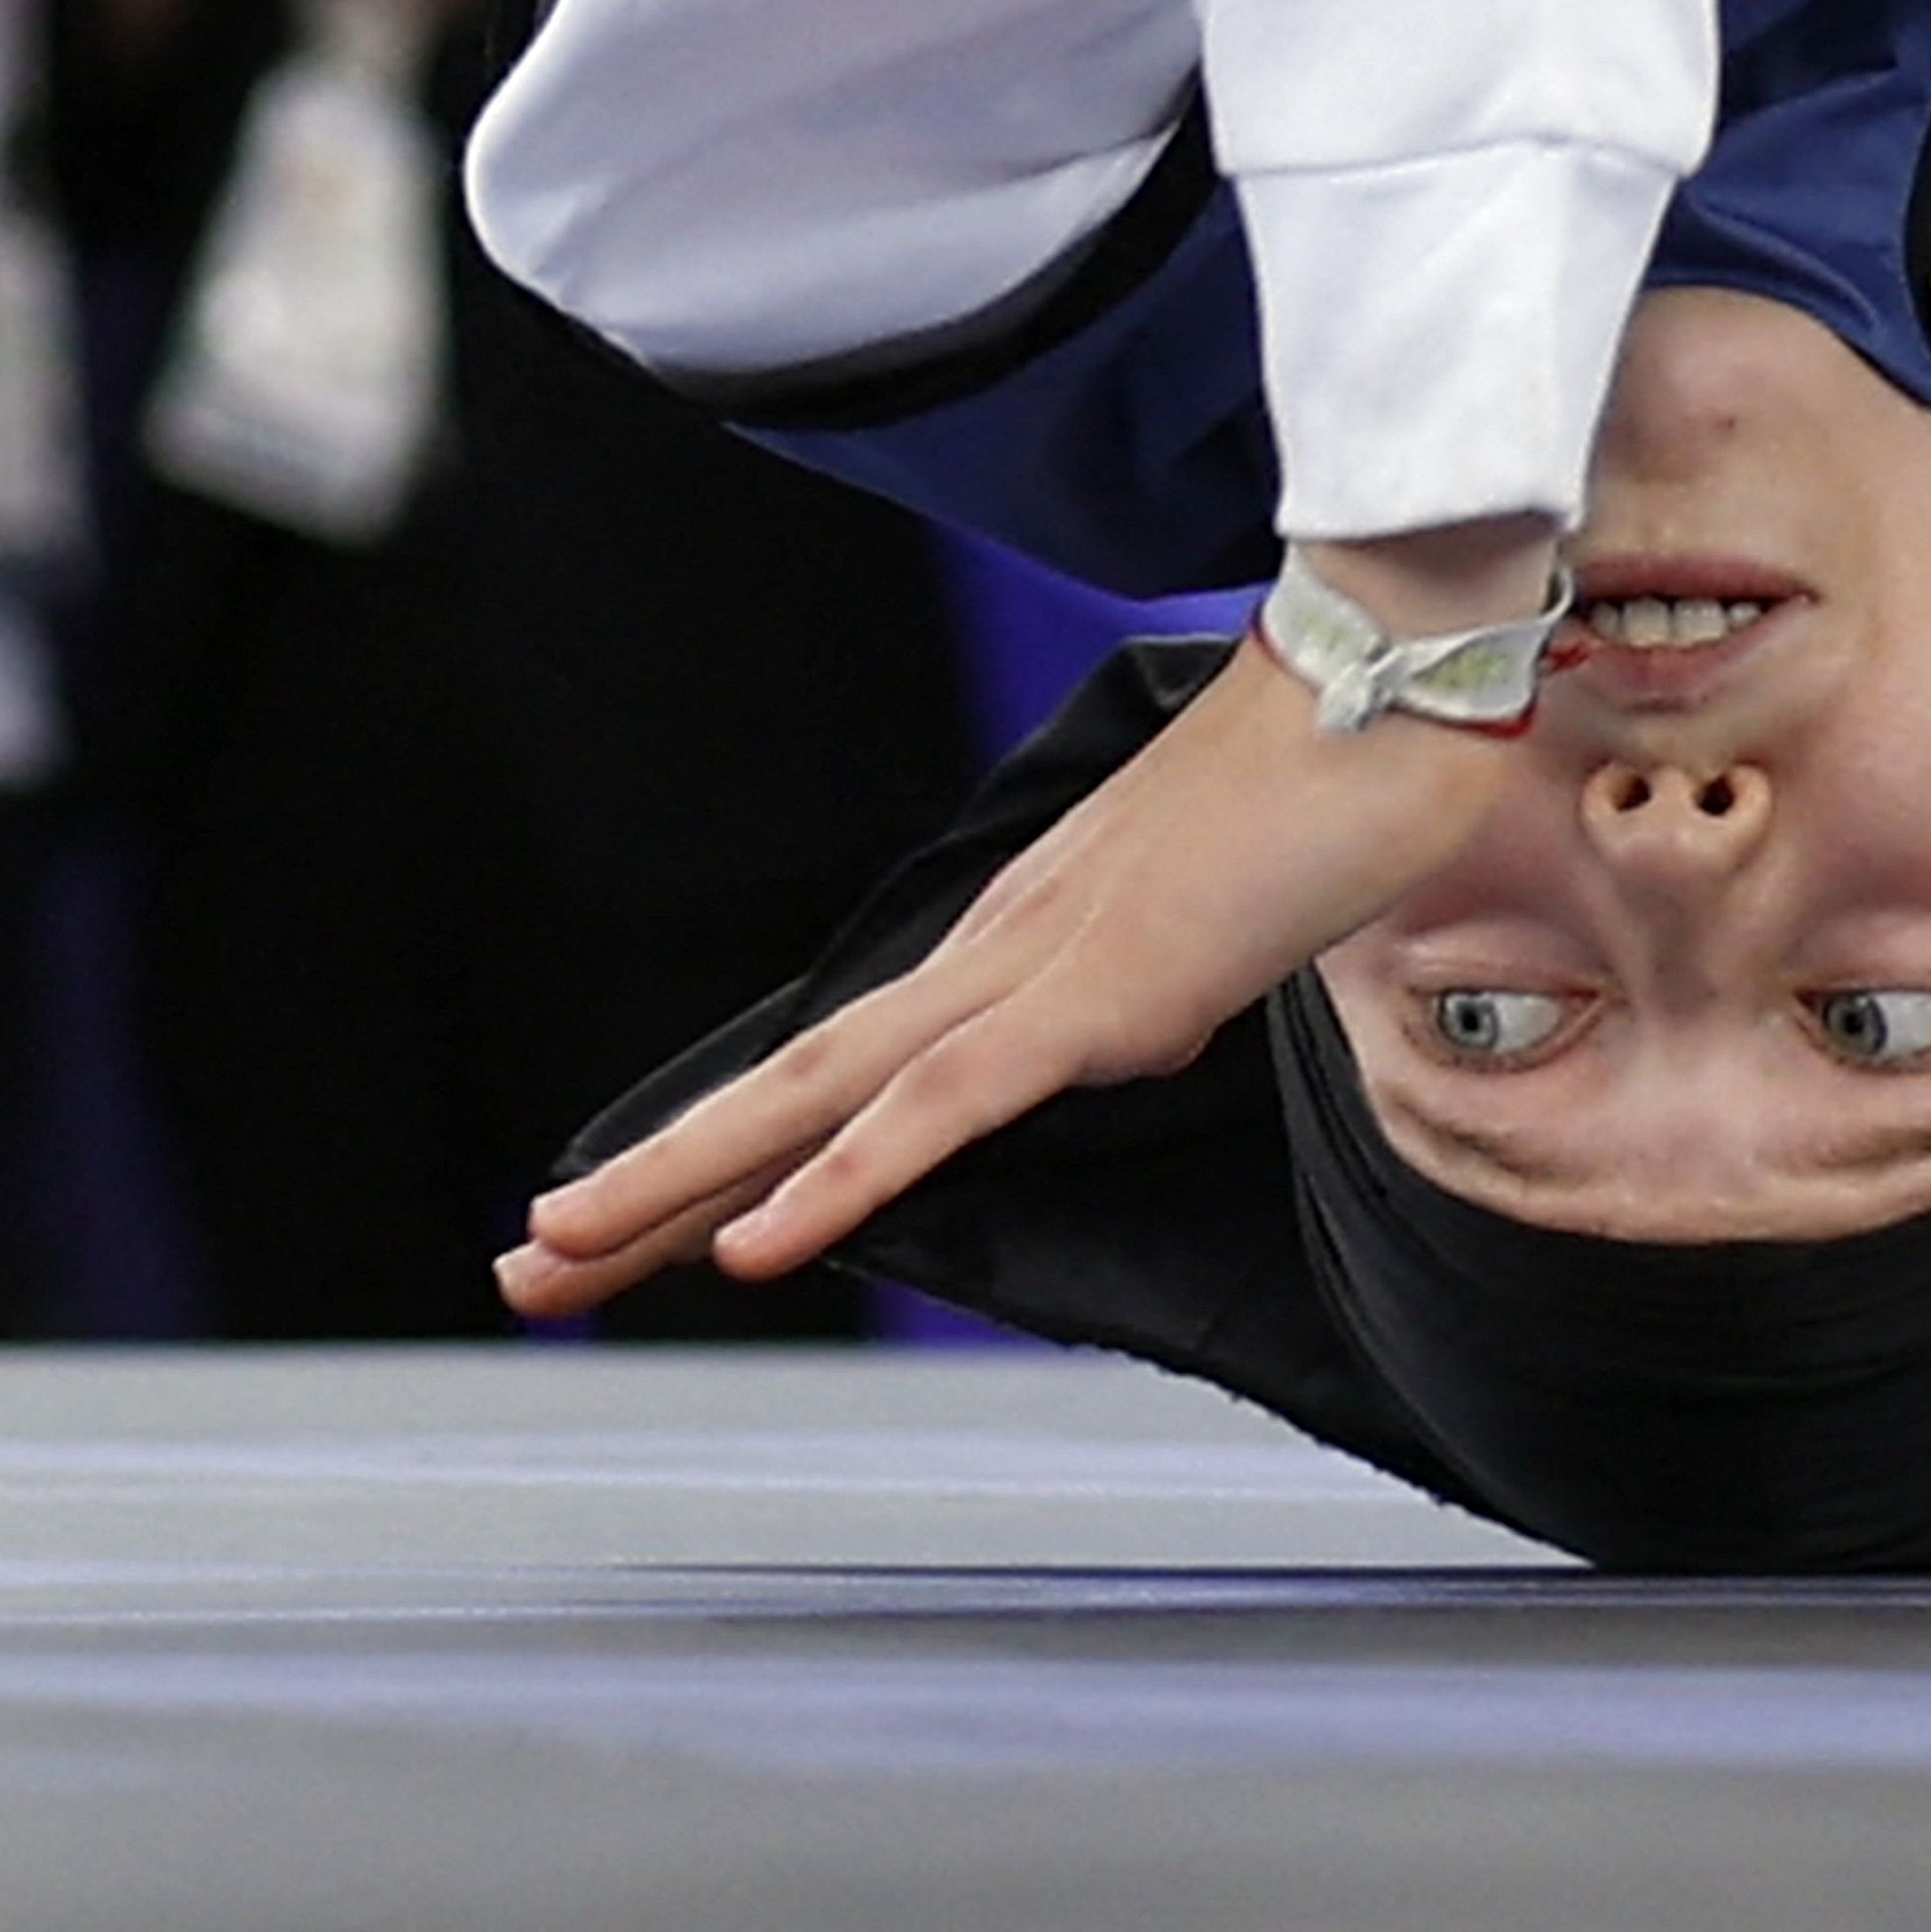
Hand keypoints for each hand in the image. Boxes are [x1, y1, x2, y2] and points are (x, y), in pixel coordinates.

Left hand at [497, 602, 1540, 1313]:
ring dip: (681, 1183)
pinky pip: (944, 1107)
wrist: (1402, 669)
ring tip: (558, 1256)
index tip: (651, 1213)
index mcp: (1034, 935)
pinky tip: (757, 1246)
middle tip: (528, 1263)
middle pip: (794, 1084)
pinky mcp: (1099, 992)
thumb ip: (1182, 967)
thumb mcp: (1244, 910)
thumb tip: (1162, 1010)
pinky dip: (841, 1179)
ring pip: (823, 1097)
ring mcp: (1042, 967)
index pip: (857, 1063)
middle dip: (654, 1179)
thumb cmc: (1354, 768)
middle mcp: (1005, 946)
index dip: (749, 1141)